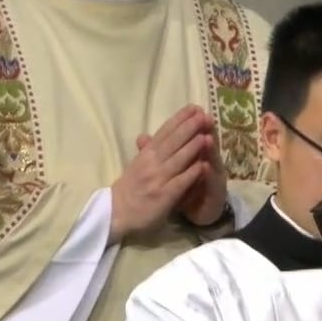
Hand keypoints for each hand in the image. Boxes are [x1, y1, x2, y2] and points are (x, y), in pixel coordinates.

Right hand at [110, 106, 213, 241]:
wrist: (115, 213)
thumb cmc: (128, 191)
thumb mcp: (134, 166)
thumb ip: (144, 152)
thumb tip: (145, 135)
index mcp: (145, 154)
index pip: (164, 133)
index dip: (179, 119)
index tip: (193, 107)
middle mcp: (151, 163)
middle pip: (172, 141)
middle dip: (189, 127)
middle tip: (203, 114)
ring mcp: (157, 179)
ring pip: (178, 159)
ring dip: (193, 146)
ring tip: (207, 133)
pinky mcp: (163, 196)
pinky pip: (180, 182)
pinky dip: (192, 173)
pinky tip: (204, 165)